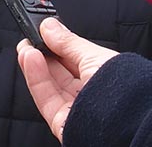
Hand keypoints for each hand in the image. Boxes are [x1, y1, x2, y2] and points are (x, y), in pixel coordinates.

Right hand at [16, 18, 118, 141]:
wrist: (125, 121)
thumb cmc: (123, 90)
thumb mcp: (94, 56)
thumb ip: (68, 42)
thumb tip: (49, 27)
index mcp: (104, 77)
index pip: (76, 60)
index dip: (59, 45)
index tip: (44, 31)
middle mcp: (90, 94)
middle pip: (61, 73)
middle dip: (43, 54)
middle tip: (30, 38)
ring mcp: (76, 110)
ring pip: (51, 86)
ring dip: (35, 65)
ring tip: (26, 48)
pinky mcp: (63, 124)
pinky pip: (45, 100)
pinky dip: (35, 79)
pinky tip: (30, 61)